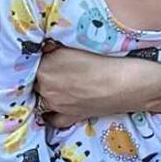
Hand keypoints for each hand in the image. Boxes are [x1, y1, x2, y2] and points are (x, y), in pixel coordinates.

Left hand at [36, 46, 160, 127]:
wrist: (132, 83)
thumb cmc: (108, 58)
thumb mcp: (77, 43)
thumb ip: (54, 44)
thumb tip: (44, 45)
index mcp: (45, 67)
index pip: (28, 59)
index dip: (34, 54)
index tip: (38, 49)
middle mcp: (46, 87)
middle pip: (32, 77)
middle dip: (38, 70)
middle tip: (49, 62)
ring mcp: (57, 105)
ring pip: (39, 96)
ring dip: (43, 88)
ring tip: (54, 79)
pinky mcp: (70, 117)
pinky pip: (50, 118)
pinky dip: (49, 112)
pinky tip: (53, 104)